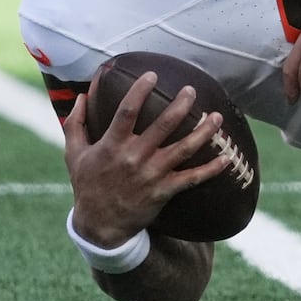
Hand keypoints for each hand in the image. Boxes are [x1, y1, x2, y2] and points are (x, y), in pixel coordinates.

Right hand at [63, 70, 228, 246]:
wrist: (100, 225)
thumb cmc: (87, 185)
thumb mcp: (74, 154)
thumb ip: (75, 124)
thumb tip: (81, 95)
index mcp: (112, 145)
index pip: (127, 111)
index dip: (140, 91)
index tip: (153, 75)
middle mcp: (134, 157)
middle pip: (163, 126)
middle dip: (180, 105)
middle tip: (192, 90)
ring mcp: (151, 174)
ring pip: (183, 149)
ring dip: (203, 132)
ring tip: (217, 116)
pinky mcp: (164, 191)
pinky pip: (192, 178)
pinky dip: (211, 169)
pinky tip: (227, 158)